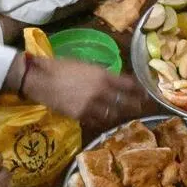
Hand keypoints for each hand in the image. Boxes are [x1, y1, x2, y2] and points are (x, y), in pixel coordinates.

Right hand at [24, 58, 146, 132]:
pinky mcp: (81, 116)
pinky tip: (104, 119)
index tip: (145, 93)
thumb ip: (101, 74)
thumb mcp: (85, 65)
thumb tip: (113, 80)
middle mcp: (101, 91)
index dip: (139, 90)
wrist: (40, 79)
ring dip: (119, 114)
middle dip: (134, 105)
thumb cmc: (61, 67)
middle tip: (140, 107)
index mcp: (103, 75)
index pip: (128, 85)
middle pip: (125, 102)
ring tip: (123, 114)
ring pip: (112, 114)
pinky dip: (102, 120)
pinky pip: (97, 121)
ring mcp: (91, 105)